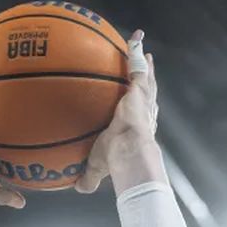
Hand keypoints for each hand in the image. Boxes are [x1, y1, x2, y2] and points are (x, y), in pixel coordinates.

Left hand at [75, 30, 158, 193]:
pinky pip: (137, 66)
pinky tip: (134, 39)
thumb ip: (89, 177)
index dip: (143, 109)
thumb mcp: (98, 168)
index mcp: (138, 129)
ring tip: (142, 50)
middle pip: (148, 93)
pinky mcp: (138, 91)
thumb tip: (79, 188)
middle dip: (147, 82)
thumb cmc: (115, 162)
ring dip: (144, 64)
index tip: (139, 102)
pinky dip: (136, 52)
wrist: (129, 152)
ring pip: (146, 78)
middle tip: (145, 70)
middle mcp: (145, 113)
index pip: (142, 116)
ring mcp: (143, 101)